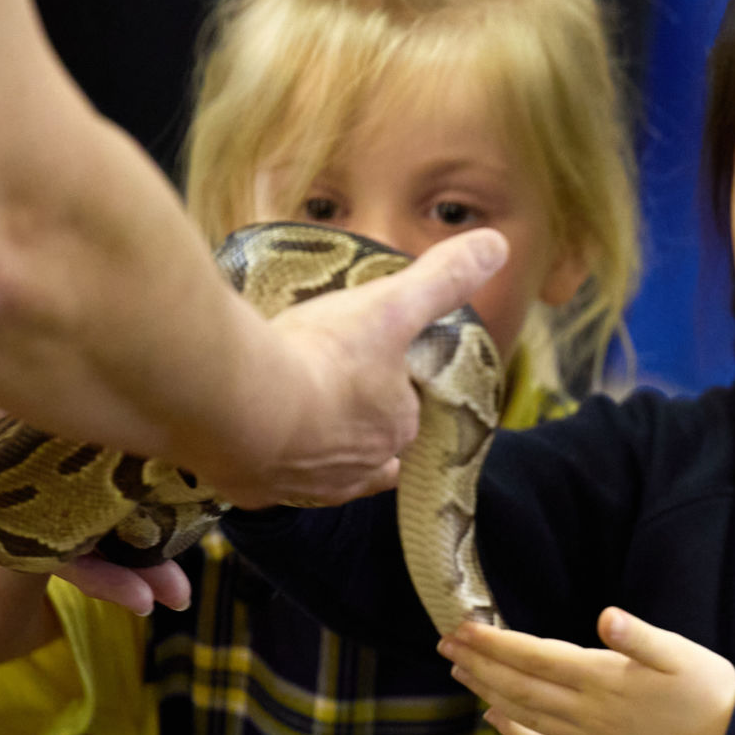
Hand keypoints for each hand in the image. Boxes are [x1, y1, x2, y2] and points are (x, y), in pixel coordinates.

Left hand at [0, 332, 191, 614]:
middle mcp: (31, 465)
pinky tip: (121, 587)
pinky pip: (28, 552)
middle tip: (188, 584)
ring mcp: (1, 492)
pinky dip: (79, 571)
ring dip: (123, 576)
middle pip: (104, 520)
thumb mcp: (61, 349)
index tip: (213, 519)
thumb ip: (113, 365)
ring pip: (73, 544)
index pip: (126, 475)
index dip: (170, 505)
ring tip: (165, 595)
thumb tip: (193, 356)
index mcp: (58, 429)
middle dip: (153, 555)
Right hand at [230, 231, 506, 508]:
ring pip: (320, 472)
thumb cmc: (322, 358)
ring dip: (312, 445)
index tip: (376, 366)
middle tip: (333, 387)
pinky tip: (249, 439)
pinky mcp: (253, 489)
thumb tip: (496, 245)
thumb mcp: (391, 306)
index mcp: (397, 428)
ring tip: (296, 414)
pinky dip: (262, 462)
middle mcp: (357, 468)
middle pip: (367, 448)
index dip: (396, 391)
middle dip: (356, 422)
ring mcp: (304, 485)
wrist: (238, 404)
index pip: (408, 413)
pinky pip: (265, 481)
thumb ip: (442, 280)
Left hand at [441, 609, 734, 734]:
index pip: (534, 657)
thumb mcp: (680, 652)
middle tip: (446, 644)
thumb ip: (640, 636)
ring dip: (486, 691)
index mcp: (602, 678)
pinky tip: (496, 717)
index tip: (464, 627)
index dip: (495, 642)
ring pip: (522, 714)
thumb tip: (607, 617)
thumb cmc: (707, 690)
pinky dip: (512, 731)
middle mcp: (585, 712)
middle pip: (517, 685)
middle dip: (478, 663)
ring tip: (460, 671)